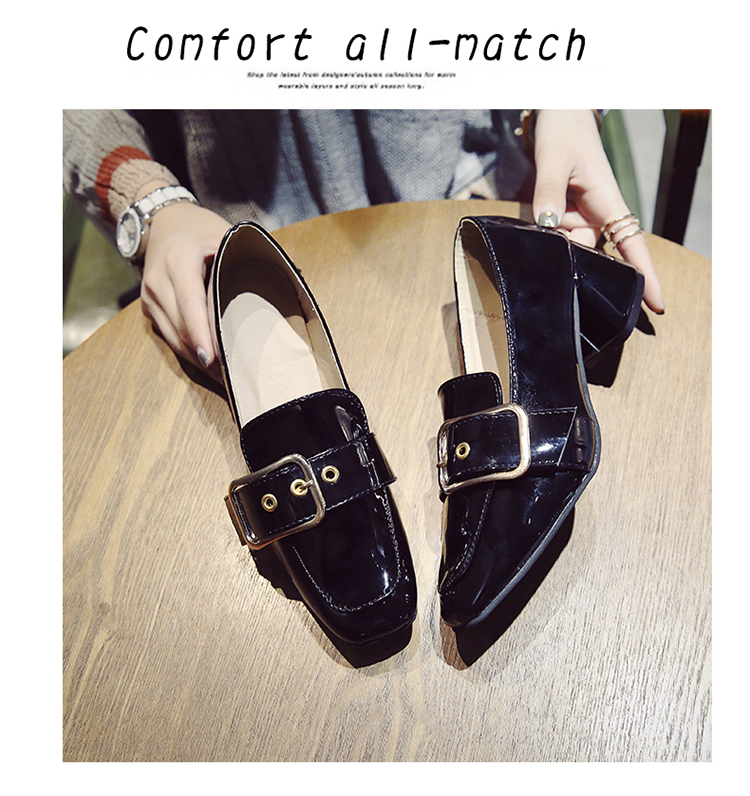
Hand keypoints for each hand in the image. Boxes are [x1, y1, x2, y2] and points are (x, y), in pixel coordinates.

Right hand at [138, 186, 230, 374]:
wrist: (165, 222)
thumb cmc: (202, 231)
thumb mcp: (224, 235)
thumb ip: (244, 258)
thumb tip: (291, 276)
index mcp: (178, 258)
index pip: (189, 300)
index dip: (200, 330)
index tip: (212, 357)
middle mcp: (158, 280)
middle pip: (181, 326)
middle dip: (205, 355)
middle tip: (233, 376)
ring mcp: (150, 297)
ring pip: (174, 338)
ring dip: (199, 361)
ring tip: (226, 378)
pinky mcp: (150, 309)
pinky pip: (170, 337)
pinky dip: (190, 353)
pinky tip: (212, 366)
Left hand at [531, 110, 663, 313]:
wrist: (557, 116)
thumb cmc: (564, 134)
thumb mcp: (554, 160)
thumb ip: (549, 192)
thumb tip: (546, 224)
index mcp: (608, 202)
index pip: (632, 245)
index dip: (645, 275)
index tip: (657, 302)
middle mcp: (597, 215)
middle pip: (592, 255)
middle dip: (575, 267)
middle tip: (555, 269)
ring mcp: (580, 218)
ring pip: (569, 249)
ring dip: (553, 252)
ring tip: (536, 244)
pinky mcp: (563, 216)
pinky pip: (555, 238)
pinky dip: (545, 243)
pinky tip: (530, 242)